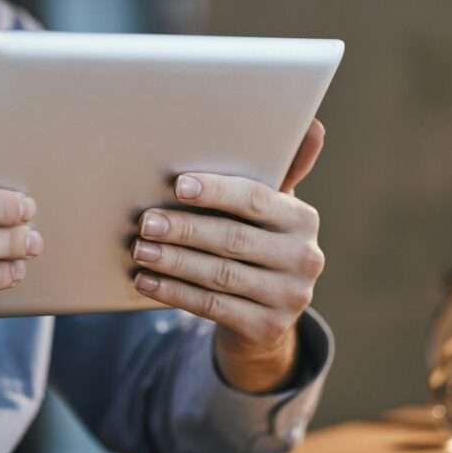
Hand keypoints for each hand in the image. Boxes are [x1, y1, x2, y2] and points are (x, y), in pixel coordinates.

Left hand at [131, 119, 325, 392]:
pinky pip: (212, 307)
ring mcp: (289, 298)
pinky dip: (174, 292)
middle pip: (233, 239)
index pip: (255, 200)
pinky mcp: (267, 328)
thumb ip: (280, 170)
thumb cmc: (258, 244)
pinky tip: (146, 281)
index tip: (178, 185)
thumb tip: (312, 124)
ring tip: (140, 249)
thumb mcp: (270, 210)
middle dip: (185, 229)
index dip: (216, 191)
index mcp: (303, 220)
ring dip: (173, 261)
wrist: (266, 317)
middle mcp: (305, 259)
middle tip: (145, 222)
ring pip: (219, 275)